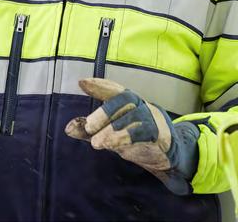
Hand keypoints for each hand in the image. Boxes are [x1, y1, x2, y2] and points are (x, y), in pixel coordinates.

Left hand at [65, 78, 199, 194]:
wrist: (169, 155)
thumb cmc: (137, 138)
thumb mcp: (110, 133)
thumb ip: (90, 131)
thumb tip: (68, 128)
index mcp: (128, 102)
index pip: (114, 89)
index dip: (99, 84)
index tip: (82, 82)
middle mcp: (140, 105)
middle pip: (124, 98)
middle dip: (104, 111)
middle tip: (89, 127)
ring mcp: (151, 118)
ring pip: (133, 115)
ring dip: (112, 129)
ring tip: (96, 143)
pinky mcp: (159, 134)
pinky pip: (144, 131)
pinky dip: (126, 137)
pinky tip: (113, 146)